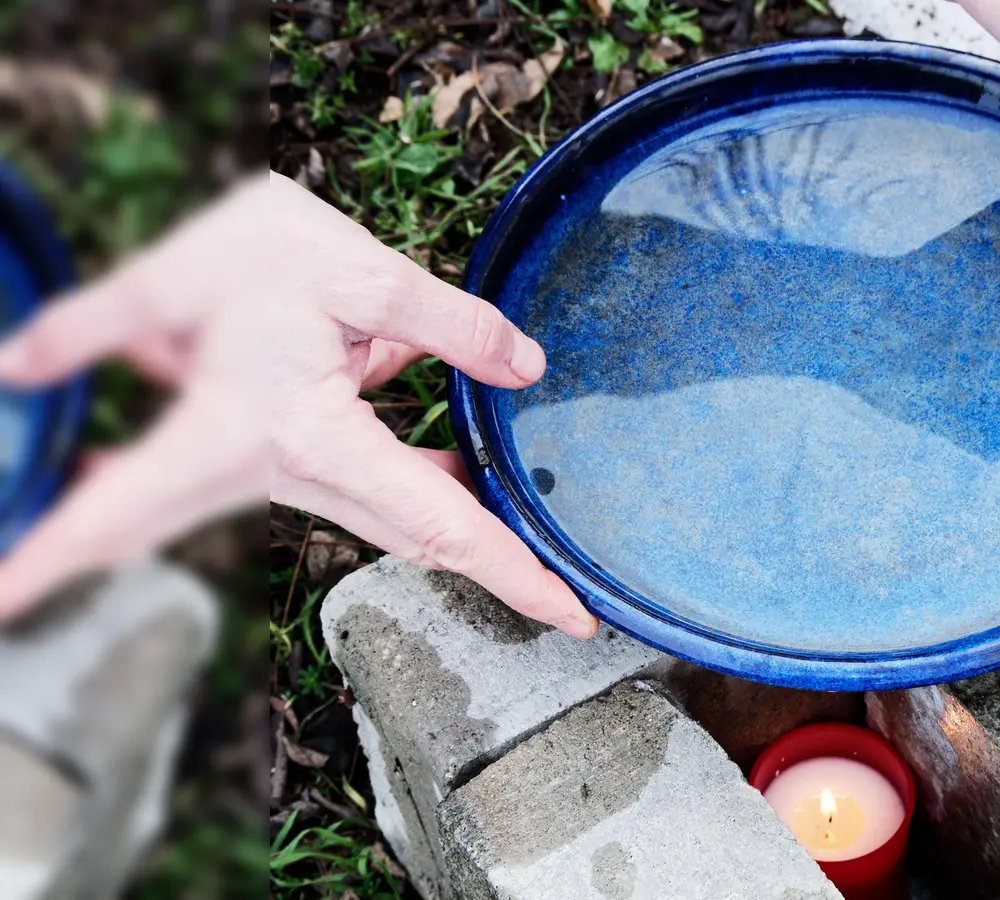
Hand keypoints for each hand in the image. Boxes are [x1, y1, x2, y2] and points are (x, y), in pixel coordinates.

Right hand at [0, 172, 598, 638]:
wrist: (130, 268)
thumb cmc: (235, 258)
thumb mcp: (354, 270)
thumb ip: (451, 325)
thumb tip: (526, 368)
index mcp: (313, 440)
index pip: (439, 524)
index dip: (512, 574)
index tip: (572, 617)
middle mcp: (296, 474)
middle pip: (418, 541)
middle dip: (498, 576)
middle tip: (571, 613)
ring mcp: (286, 472)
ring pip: (394, 521)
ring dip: (463, 537)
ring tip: (539, 556)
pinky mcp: (284, 454)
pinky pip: (371, 491)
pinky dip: (428, 493)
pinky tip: (468, 471)